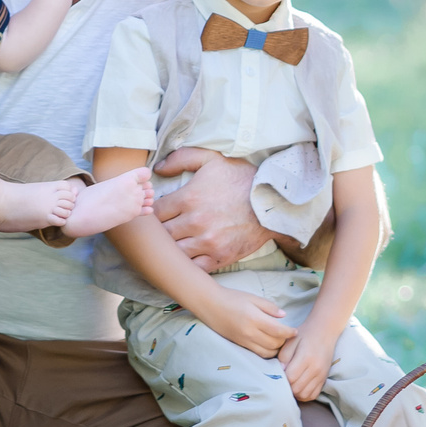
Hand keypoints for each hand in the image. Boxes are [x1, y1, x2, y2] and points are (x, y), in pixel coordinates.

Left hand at [154, 147, 270, 271]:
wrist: (272, 201)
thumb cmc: (241, 178)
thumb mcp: (212, 158)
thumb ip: (181, 158)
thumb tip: (157, 168)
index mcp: (189, 198)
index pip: (155, 212)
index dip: (152, 214)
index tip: (156, 214)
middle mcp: (195, 222)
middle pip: (162, 235)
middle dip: (159, 233)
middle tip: (161, 231)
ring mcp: (208, 242)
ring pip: (175, 253)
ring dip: (172, 249)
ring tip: (174, 244)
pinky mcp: (220, 257)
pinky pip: (194, 268)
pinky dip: (189, 264)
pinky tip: (189, 256)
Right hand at [193, 285, 296, 357]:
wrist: (210, 305)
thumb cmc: (232, 298)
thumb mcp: (253, 298)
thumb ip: (269, 307)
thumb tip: (284, 316)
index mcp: (254, 319)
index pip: (278, 331)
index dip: (289, 333)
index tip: (295, 331)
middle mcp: (249, 333)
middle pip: (274, 344)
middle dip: (284, 341)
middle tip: (288, 335)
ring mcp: (244, 341)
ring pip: (267, 352)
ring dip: (276, 349)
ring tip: (280, 341)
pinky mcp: (240, 345)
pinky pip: (257, 353)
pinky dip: (266, 352)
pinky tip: (269, 345)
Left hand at [277, 319, 337, 402]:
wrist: (325, 331)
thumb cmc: (305, 334)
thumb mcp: (291, 340)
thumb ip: (284, 356)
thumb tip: (280, 371)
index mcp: (306, 358)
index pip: (290, 377)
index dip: (282, 378)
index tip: (278, 373)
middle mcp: (315, 368)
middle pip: (297, 388)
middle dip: (287, 387)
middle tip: (282, 380)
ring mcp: (321, 375)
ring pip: (304, 394)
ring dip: (295, 392)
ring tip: (290, 384)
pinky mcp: (324, 378)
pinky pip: (313, 395)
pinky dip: (304, 395)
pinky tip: (299, 387)